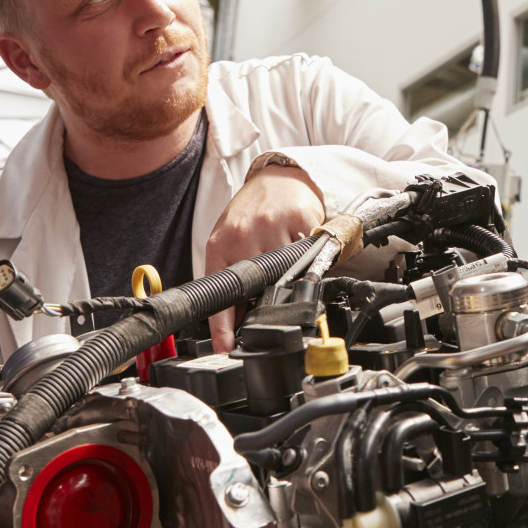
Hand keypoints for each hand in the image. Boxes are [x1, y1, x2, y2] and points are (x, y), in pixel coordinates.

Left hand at [206, 163, 325, 350]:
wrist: (277, 178)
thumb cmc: (251, 213)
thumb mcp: (230, 241)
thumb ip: (232, 276)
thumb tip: (236, 320)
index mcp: (220, 246)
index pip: (220, 293)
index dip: (223, 326)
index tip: (227, 348)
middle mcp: (243, 235)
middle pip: (258, 287)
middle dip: (264, 300)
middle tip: (270, 298)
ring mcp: (271, 226)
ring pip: (286, 272)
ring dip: (289, 276)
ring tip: (285, 263)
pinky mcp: (298, 218)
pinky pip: (306, 252)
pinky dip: (305, 256)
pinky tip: (298, 244)